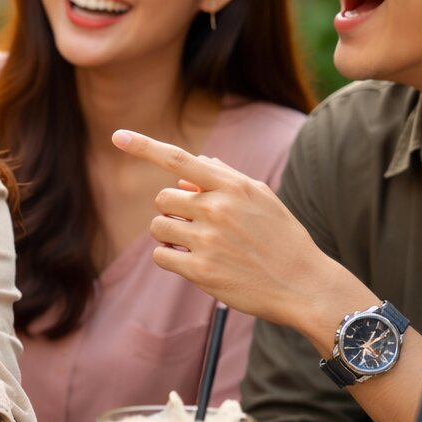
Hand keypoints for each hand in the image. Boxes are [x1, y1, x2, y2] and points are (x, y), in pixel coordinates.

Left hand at [111, 128, 375, 337]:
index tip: (117, 135)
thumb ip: (223, 179)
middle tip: (195, 225)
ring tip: (198, 245)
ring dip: (170, 235)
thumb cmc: (282, 238)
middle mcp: (217, 209)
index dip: (144, 146)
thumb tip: (185, 174)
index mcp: (232, 186)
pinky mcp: (200, 270)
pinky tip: (195, 262)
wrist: (304, 285)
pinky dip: (171, 258)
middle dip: (172, 211)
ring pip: (158, 227)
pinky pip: (161, 255)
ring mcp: (207, 240)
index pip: (178, 160)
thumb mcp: (261, 198)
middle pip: (162, 199)